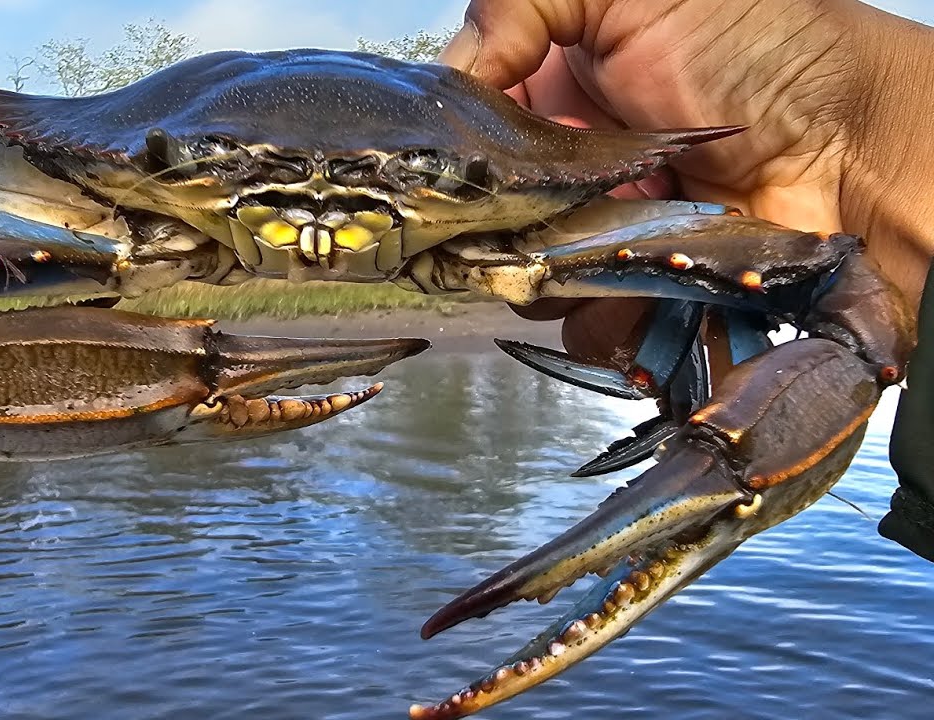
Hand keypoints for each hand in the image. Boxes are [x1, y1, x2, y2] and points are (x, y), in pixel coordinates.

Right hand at [440, 0, 933, 363]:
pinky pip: (585, 323)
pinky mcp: (641, 293)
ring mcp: (606, 234)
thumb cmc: (762, 53)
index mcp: (561, 90)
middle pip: (489, 212)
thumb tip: (457, 73)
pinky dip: (596, 314)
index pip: (472, 131)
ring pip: (527, 274)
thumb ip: (521, 4)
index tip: (450, 165)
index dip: (454, 150)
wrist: (859, 147)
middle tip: (508, 218)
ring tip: (579, 248)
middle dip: (487, 223)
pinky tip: (626, 283)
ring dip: (538, 272)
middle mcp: (575, 167)